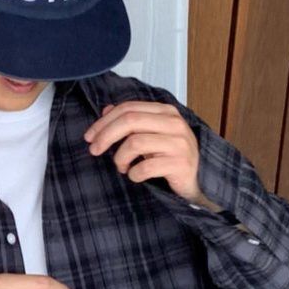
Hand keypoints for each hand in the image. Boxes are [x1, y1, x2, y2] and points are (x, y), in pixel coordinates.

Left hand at [83, 100, 218, 208]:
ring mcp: (178, 143)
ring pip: (135, 143)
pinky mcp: (179, 164)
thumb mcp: (152, 134)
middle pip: (129, 121)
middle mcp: (174, 123)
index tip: (90, 136)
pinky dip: (134, 174)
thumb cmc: (171, 156)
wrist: (198, 180)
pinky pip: (145, 167)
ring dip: (120, 158)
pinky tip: (135, 176)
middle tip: (94, 150)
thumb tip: (106, 110)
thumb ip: (132, 121)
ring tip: (122, 167)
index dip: (104, 122)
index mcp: (165, 112)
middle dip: (105, 136)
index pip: (128, 108)